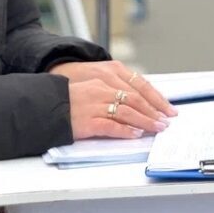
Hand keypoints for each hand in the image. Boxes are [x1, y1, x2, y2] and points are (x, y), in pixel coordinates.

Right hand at [51, 61, 176, 139]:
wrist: (46, 105)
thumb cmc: (70, 99)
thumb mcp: (94, 88)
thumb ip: (114, 93)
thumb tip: (137, 105)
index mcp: (106, 78)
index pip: (138, 87)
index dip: (155, 99)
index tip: (167, 108)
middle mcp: (103, 89)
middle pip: (136, 99)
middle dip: (154, 112)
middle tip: (165, 121)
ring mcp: (95, 105)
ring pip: (127, 112)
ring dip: (145, 122)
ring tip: (156, 128)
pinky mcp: (88, 121)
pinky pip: (111, 126)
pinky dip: (125, 130)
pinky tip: (135, 134)